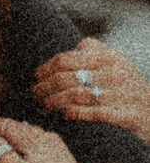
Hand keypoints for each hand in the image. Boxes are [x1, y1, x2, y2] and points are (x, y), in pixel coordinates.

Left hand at [32, 38, 149, 147]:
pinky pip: (92, 113)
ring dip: (53, 103)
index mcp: (110, 58)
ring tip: (42, 108)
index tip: (35, 78)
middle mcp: (117, 74)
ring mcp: (123, 95)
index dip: (45, 69)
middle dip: (44, 88)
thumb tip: (75, 46)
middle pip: (66, 78)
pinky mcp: (127, 116)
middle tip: (33, 96)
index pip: (66, 60)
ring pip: (75, 96)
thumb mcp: (117, 64)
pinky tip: (61, 116)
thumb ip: (96, 51)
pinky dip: (73, 114)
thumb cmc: (128, 90)